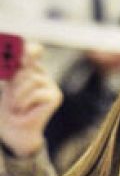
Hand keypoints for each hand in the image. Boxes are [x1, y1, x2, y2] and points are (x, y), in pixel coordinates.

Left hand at [0, 43, 61, 158]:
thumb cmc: (9, 104)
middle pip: (28, 64)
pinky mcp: (55, 96)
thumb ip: (12, 67)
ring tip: (16, 104)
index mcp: (31, 67)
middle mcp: (42, 74)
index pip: (35, 49)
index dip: (30, 47)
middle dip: (15, 78)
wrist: (15, 127)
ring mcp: (51, 85)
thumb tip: (15, 58)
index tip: (22, 50)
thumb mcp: (8, 82)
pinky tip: (23, 109)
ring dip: (18, 93)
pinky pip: (36, 92)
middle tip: (10, 92)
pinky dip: (24, 101)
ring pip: (31, 79)